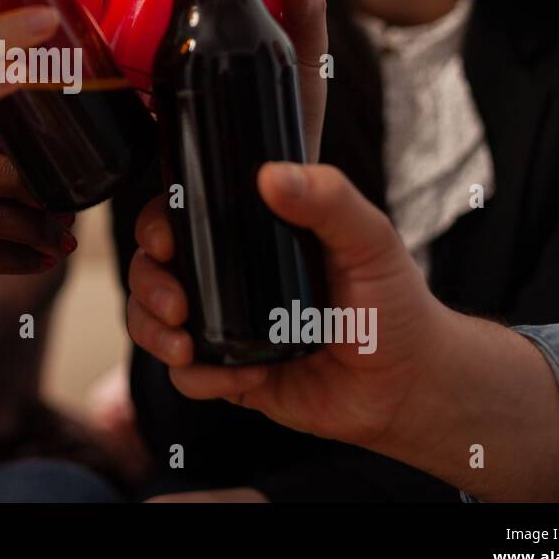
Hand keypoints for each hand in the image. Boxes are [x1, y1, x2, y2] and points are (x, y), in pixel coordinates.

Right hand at [125, 163, 558, 500]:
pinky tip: (237, 377)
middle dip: (148, 286)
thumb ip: (330, 199)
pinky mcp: (230, 374)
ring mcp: (224, 326)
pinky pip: (187, 377)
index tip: (165, 242)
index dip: (157, 227)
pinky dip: (199, 378)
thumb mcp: (369, 238)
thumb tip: (272, 176)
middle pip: (153, 270)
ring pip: (154, 322)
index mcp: (250, 235)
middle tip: (176, 305)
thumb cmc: (393, 300)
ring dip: (155, 333)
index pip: (182, 218)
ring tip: (186, 348)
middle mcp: (228, 277)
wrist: (410, 382)